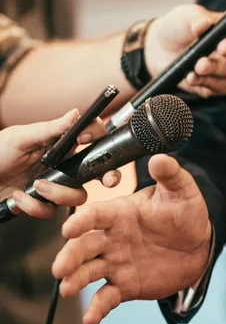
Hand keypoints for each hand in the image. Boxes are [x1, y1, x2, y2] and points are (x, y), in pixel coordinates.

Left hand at [1, 110, 120, 218]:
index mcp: (61, 144)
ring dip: (58, 193)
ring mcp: (55, 185)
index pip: (92, 136)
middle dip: (108, 176)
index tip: (85, 139)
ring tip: (36, 186)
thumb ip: (50, 129)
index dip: (97, 137)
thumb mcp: (20, 138)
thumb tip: (76, 113)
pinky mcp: (43, 203)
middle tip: (108, 180)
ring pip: (78, 194)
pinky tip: (19, 197)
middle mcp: (63, 164)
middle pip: (97, 170)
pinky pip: (52, 210)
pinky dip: (34, 206)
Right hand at [52, 154, 211, 323]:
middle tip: (59, 267)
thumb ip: (171, 175)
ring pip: (89, 271)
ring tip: (67, 288)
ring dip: (76, 280)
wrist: (198, 245)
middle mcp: (112, 238)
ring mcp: (116, 262)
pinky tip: (91, 318)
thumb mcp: (182, 192)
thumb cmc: (186, 213)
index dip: (81, 221)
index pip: (95, 215)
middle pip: (84, 246)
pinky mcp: (124, 285)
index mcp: (120, 213)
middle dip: (70, 256)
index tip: (69, 228)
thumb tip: (161, 157)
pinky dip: (97, 308)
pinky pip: (107, 297)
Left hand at [144, 4, 225, 97]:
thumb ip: (198, 19)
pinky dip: (205, 83)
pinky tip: (191, 77)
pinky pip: (219, 88)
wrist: (157, 48)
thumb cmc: (178, 28)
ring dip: (216, 69)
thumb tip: (205, 25)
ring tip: (197, 65)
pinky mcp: (216, 84)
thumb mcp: (186, 16)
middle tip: (220, 46)